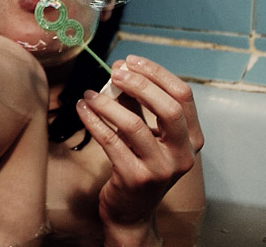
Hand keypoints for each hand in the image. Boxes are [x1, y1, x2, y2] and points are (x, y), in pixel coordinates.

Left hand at [76, 55, 202, 244]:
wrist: (131, 211)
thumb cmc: (138, 165)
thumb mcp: (146, 135)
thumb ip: (138, 105)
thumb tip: (121, 71)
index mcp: (192, 139)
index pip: (183, 96)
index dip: (157, 74)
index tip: (131, 61)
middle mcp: (183, 154)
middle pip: (168, 108)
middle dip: (140, 84)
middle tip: (115, 72)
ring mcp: (161, 168)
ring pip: (135, 125)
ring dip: (108, 104)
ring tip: (89, 94)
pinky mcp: (135, 178)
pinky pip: (111, 141)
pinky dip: (94, 121)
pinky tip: (82, 109)